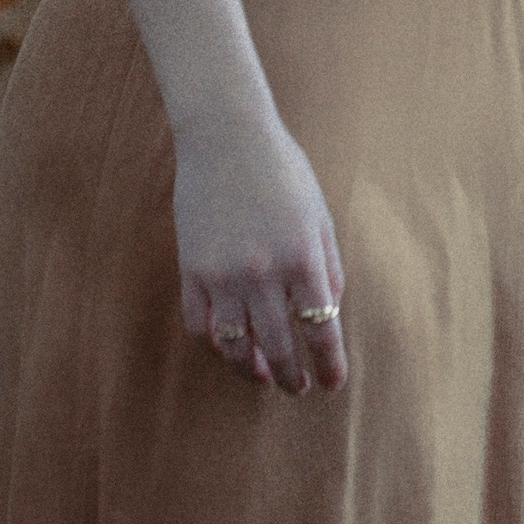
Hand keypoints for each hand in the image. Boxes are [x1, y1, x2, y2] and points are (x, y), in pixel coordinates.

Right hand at [174, 105, 347, 396]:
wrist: (227, 135)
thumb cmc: (282, 170)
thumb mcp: (318, 215)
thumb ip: (328, 266)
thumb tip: (329, 313)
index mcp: (303, 258)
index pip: (322, 330)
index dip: (329, 365)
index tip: (332, 384)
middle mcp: (264, 273)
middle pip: (280, 348)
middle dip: (293, 377)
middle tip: (299, 388)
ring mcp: (223, 274)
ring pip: (236, 348)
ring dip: (253, 371)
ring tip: (264, 377)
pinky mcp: (192, 270)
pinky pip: (200, 327)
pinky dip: (215, 347)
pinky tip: (230, 348)